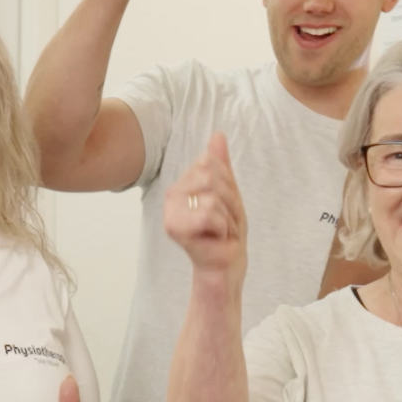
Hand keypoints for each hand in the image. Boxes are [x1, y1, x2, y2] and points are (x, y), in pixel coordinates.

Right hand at [164, 133, 246, 282]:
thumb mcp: (228, 193)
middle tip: (226, 222)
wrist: (226, 266)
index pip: (211, 162)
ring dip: (228, 218)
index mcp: (183, 183)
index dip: (228, 184)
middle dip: (230, 201)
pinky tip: (216, 240)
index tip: (226, 206)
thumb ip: (221, 165)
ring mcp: (171, 212)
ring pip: (212, 196)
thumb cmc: (226, 232)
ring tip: (221, 232)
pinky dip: (222, 229)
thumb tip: (218, 135)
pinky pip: (209, 214)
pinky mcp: (174, 228)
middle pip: (211, 176)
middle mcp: (172, 194)